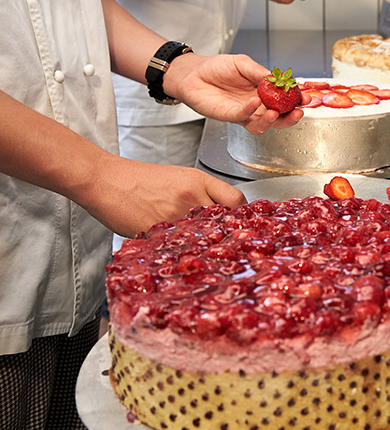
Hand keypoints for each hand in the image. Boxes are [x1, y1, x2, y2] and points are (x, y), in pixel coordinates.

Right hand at [84, 155, 246, 237]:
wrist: (106, 179)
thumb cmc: (139, 178)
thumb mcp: (178, 177)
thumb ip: (202, 193)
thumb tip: (223, 213)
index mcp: (198, 180)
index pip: (237, 200)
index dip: (242, 215)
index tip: (240, 223)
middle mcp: (191, 196)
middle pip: (225, 222)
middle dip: (226, 235)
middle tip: (224, 243)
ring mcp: (175, 215)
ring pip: (203, 239)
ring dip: (204, 247)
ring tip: (197, 248)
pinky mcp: (158, 232)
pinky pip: (178, 248)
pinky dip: (180, 252)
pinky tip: (175, 250)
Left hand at [163, 52, 310, 134]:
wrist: (192, 73)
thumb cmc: (216, 68)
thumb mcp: (243, 63)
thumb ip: (260, 72)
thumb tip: (278, 79)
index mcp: (263, 93)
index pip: (284, 101)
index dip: (296, 101)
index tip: (306, 98)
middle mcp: (256, 107)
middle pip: (278, 119)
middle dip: (290, 118)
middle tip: (298, 112)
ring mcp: (243, 114)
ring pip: (262, 125)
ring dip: (272, 121)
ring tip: (276, 112)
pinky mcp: (229, 116)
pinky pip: (243, 117)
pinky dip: (250, 110)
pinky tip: (255, 101)